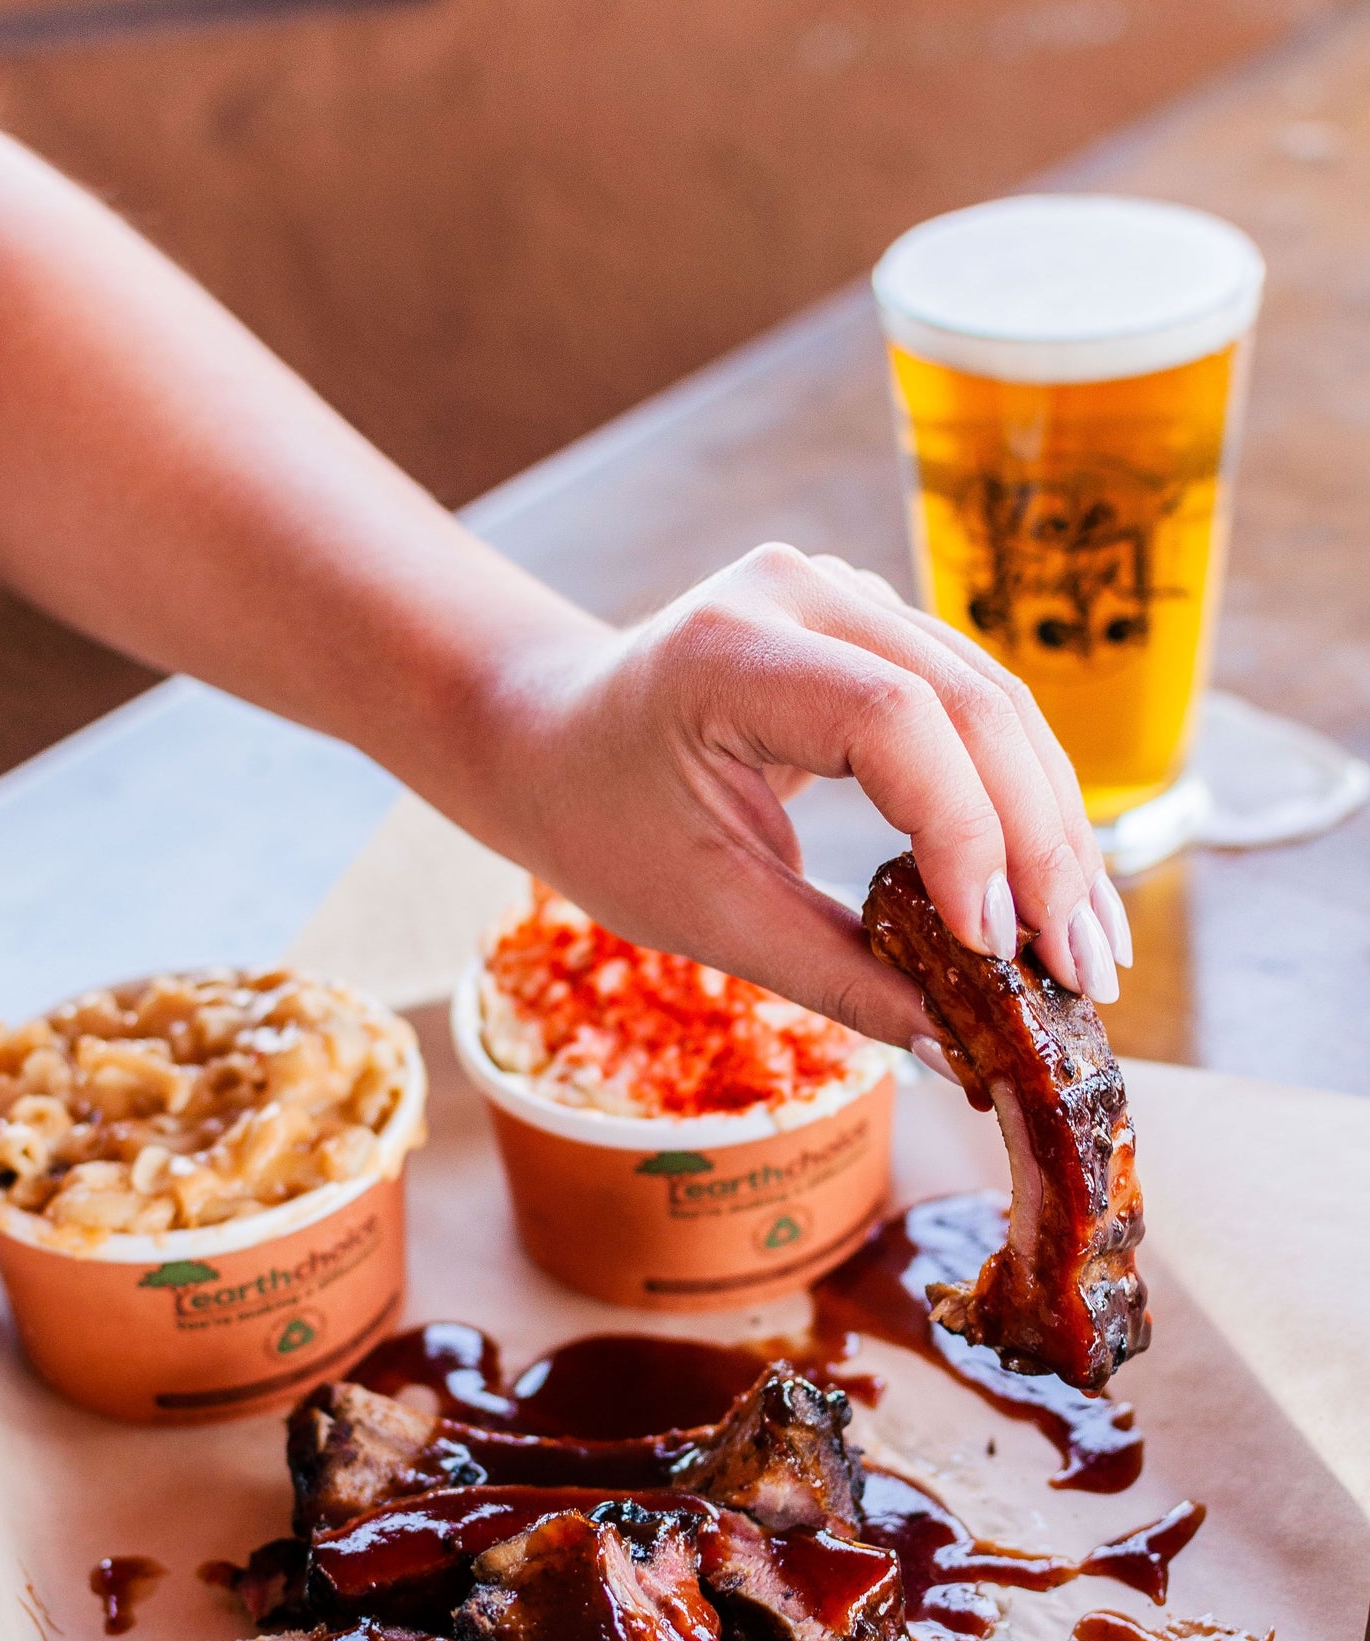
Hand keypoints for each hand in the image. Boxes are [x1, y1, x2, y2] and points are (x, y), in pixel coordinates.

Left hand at [491, 543, 1131, 1057]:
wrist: (550, 736)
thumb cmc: (601, 818)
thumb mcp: (700, 910)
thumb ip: (832, 973)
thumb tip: (962, 1050)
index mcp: (729, 646)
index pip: (893, 719)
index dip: (964, 832)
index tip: (994, 948)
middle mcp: (801, 589)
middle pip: (973, 703)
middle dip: (1041, 847)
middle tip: (1082, 972)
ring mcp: (847, 594)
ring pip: (999, 705)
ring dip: (1055, 831)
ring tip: (1090, 949)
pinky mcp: (878, 626)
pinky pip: (979, 710)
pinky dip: (1024, 803)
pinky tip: (1058, 889)